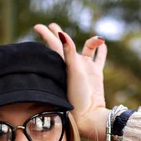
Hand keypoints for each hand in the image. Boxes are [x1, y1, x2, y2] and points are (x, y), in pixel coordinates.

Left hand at [34, 23, 109, 140]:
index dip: (46, 35)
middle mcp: (73, 66)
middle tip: (51, 25)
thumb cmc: (77, 97)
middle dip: (58, 35)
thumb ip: (68, 52)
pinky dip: (101, 51)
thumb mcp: (72, 72)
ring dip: (91, 41)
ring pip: (87, 49)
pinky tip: (102, 44)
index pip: (53, 45)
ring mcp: (85, 69)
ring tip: (96, 38)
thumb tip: (60, 32)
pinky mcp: (96, 74)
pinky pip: (99, 59)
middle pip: (65, 45)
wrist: (89, 115)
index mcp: (63, 65)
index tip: (38, 26)